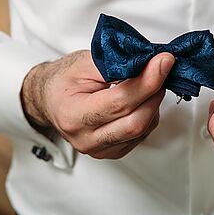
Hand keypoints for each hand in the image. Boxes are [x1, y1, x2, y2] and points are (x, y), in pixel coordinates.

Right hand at [21, 49, 173, 158]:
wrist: (49, 99)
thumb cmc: (64, 80)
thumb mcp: (83, 62)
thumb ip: (115, 64)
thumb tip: (149, 64)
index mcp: (74, 115)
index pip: (120, 102)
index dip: (147, 82)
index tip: (164, 62)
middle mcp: (86, 139)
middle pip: (135, 122)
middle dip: (154, 92)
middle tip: (161, 69)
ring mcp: (99, 150)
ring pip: (142, 130)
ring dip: (153, 103)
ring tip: (149, 82)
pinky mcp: (112, 152)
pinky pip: (141, 136)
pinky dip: (148, 115)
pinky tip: (142, 100)